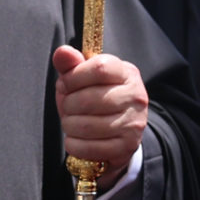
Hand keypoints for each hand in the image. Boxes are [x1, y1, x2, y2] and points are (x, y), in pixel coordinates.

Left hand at [53, 46, 149, 172]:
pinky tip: (76, 139)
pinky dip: (74, 144)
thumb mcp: (82, 79)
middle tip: (68, 107)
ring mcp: (134, 123)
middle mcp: (136, 96)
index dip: (74, 77)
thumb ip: (71, 65)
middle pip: (89, 99)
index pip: (99, 68)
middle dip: (68, 104)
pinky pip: (89, 147)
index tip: (65, 84)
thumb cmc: (95, 98)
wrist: (118, 131)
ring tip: (71, 123)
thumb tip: (62, 52)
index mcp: (127, 73)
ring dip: (69, 125)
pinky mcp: (127, 147)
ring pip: (86, 126)